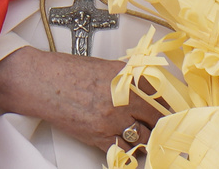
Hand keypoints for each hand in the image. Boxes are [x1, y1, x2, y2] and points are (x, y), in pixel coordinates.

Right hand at [0, 46, 160, 150]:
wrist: (44, 82)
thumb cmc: (69, 71)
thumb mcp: (106, 67)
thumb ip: (129, 78)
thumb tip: (148, 88)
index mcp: (128, 78)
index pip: (162, 97)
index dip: (170, 106)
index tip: (175, 111)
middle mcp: (124, 100)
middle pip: (158, 119)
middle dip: (163, 124)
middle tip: (167, 127)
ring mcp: (113, 120)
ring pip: (144, 138)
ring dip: (148, 138)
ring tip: (148, 136)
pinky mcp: (100, 137)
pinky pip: (124, 149)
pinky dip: (130, 149)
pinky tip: (131, 145)